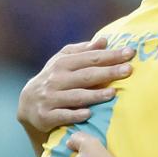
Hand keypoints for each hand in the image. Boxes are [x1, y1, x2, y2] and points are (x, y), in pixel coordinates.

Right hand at [17, 37, 134, 132]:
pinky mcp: (46, 116)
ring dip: (95, 95)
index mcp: (63, 64)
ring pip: (76, 96)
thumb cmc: (54, 78)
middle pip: (86, 75)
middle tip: (129, 70)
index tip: (130, 53)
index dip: (111, 55)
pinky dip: (75, 114)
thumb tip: (104, 40)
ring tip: (113, 92)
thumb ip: (84, 51)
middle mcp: (56, 79)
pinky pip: (63, 115)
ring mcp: (50, 98)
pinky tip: (89, 113)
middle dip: (108, 72)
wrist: (28, 103)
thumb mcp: (64, 61)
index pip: (91, 58)